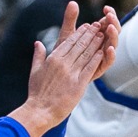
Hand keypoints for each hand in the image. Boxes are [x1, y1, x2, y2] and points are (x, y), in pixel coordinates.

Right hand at [15, 2, 118, 136]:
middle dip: (90, 34)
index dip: (79, 33)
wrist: (40, 110)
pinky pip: (89, 68)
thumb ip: (38, 56)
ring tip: (103, 35)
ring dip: (95, 44)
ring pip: (86, 54)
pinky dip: (96, 59)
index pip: (69, 42)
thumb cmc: (37, 93)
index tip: (86, 26)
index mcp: (52, 59)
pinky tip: (102, 52)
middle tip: (98, 26)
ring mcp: (71, 73)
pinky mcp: (78, 84)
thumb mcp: (35, 71)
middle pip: (79, 45)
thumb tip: (38, 43)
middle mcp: (63, 64)